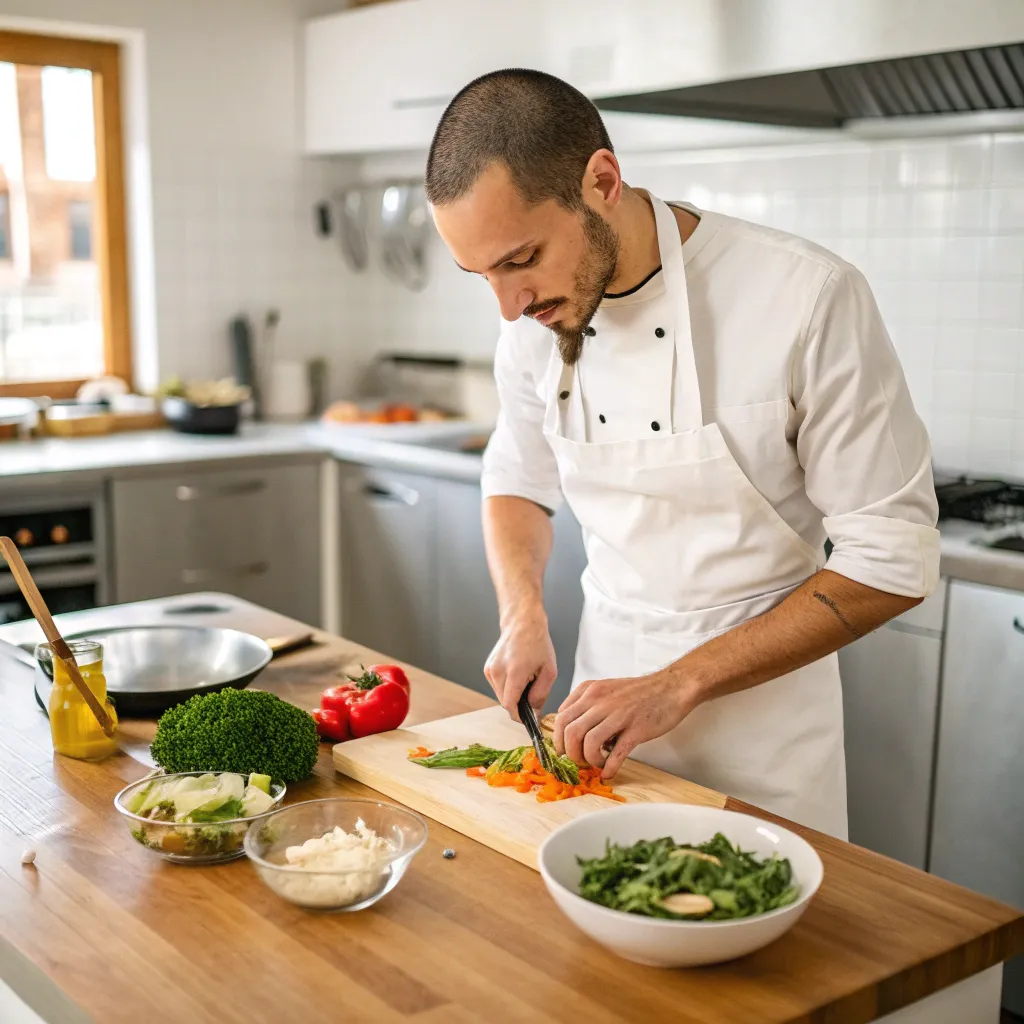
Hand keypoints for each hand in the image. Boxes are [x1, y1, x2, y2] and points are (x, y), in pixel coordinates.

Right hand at [484, 610, 556, 720]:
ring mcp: (490, 669)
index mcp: (514, 672)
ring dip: (512, 695)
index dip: (520, 716)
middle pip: (505, 702)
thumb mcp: (549, 670)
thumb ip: (541, 694)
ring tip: (525, 681)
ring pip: (500, 695)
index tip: (528, 720)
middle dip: (518, 705)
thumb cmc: (538, 643)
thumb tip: (533, 710)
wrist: (522, 623)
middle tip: (532, 696)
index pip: (510, 705)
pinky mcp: (487, 668)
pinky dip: (507, 687)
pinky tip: (516, 676)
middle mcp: (498, 671)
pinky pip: (497, 687)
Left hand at [554, 670, 699, 778]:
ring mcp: (618, 715)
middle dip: (570, 754)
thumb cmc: (639, 692)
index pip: (561, 718)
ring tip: (597, 763)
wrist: (671, 687)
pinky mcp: (636, 729)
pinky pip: (616, 754)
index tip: (565, 751)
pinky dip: (608, 768)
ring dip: (589, 760)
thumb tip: (571, 732)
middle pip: (570, 732)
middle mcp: (600, 701)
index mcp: (590, 691)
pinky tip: (609, 772)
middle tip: (580, 761)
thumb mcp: (606, 689)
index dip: (559, 740)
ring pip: (588, 743)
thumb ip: (587, 705)